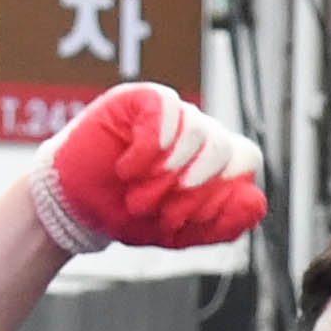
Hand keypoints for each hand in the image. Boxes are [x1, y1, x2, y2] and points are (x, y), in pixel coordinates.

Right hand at [31, 81, 266, 254]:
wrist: (75, 207)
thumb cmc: (127, 214)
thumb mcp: (181, 232)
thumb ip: (224, 224)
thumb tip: (255, 200)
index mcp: (216, 160)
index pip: (246, 160)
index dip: (220, 192)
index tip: (181, 219)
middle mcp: (200, 132)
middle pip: (225, 148)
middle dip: (191, 189)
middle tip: (152, 208)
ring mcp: (173, 113)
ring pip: (198, 131)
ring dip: (166, 172)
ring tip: (136, 191)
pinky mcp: (142, 98)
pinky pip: (167, 111)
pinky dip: (150, 147)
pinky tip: (128, 168)